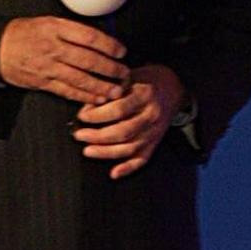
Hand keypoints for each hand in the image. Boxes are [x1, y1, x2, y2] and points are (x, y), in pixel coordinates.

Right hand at [0, 17, 127, 103]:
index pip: (89, 36)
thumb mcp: (47, 22)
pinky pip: (68, 91)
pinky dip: (84, 96)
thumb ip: (72, 30)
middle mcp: (53, 47)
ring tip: (116, 90)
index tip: (121, 51)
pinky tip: (97, 99)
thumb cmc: (25, 34)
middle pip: (88, 60)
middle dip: (110, 69)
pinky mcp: (43, 82)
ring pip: (80, 78)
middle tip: (124, 73)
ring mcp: (48, 66)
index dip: (109, 45)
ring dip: (101, 86)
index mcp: (55, 28)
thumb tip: (101, 40)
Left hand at [73, 63, 187, 179]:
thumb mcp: (129, 76)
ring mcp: (154, 131)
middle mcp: (151, 115)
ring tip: (87, 150)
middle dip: (97, 136)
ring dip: (106, 152)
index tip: (81, 116)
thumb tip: (87, 106)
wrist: (171, 87)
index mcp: (144, 95)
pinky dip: (128, 168)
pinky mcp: (155, 142)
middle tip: (79, 135)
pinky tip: (114, 173)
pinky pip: (142, 159)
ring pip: (130, 148)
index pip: (118, 110)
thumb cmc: (145, 80)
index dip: (97, 116)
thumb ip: (110, 90)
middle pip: (123, 132)